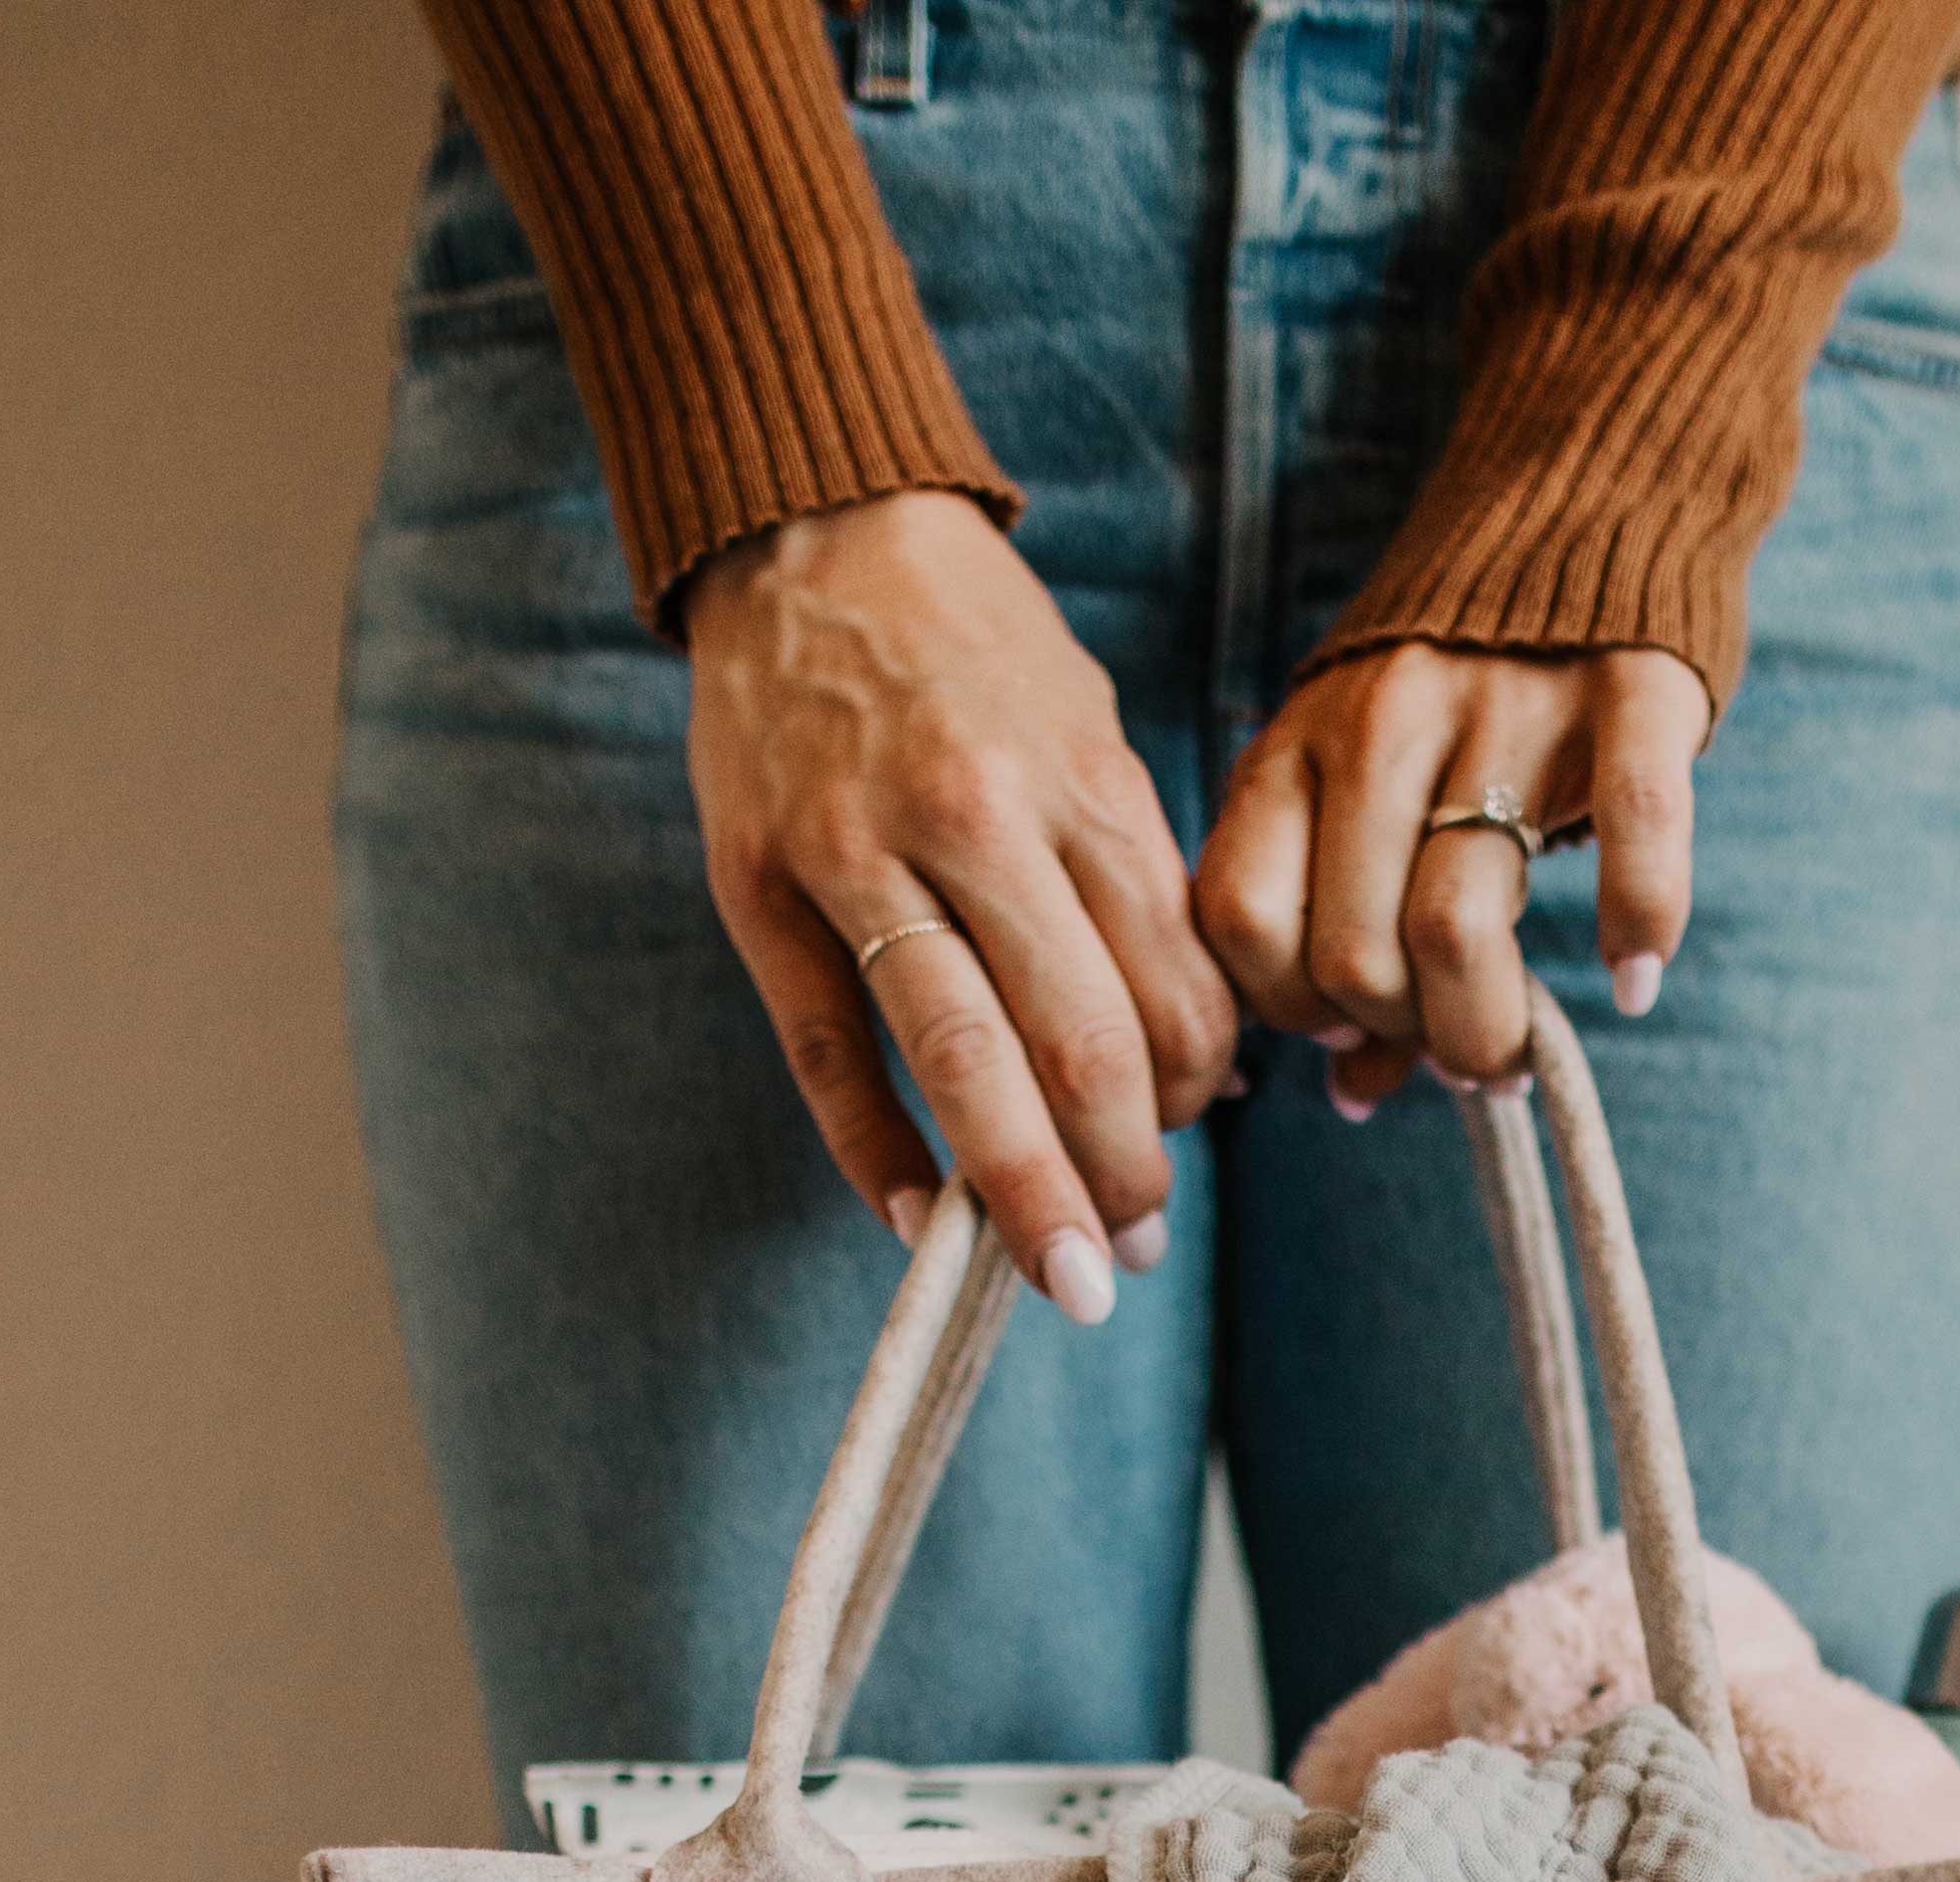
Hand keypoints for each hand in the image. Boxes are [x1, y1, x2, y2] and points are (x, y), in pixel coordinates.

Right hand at [682, 490, 1238, 1320]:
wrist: (809, 528)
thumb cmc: (973, 651)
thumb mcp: (1089, 732)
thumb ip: (1128, 882)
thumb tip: (1181, 1053)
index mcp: (1082, 785)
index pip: (1172, 988)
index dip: (1199, 1091)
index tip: (1192, 1130)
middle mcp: (980, 820)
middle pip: (1082, 1044)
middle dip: (1124, 1175)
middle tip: (1131, 1254)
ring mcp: (861, 853)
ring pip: (964, 1060)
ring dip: (1024, 1193)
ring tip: (1064, 1275)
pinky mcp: (761, 882)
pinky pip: (829, 1050)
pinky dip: (874, 1151)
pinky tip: (916, 1222)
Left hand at [1194, 643, 1710, 1109]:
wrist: (1581, 503)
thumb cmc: (1451, 696)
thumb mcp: (1355, 788)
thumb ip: (1337, 927)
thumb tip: (1352, 1096)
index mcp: (1295, 747)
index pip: (1246, 925)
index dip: (1295, 1009)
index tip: (1354, 1025)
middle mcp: (1383, 723)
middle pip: (1355, 953)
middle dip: (1408, 1037)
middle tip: (1458, 1044)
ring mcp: (1504, 705)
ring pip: (1459, 927)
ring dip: (1490, 1028)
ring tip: (1517, 1053)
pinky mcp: (1630, 689)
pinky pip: (1630, 832)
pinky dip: (1637, 926)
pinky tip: (1634, 982)